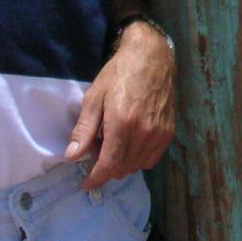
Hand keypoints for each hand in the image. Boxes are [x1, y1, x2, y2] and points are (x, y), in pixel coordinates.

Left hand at [66, 20, 175, 189]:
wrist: (151, 57)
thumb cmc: (119, 73)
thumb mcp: (94, 97)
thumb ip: (84, 130)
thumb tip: (72, 157)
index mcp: (123, 124)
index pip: (109, 165)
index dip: (96, 179)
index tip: (85, 183)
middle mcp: (144, 132)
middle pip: (123, 168)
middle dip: (106, 167)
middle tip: (97, 149)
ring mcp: (159, 134)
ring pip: (137, 166)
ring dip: (121, 163)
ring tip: (113, 143)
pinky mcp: (168, 132)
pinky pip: (151, 159)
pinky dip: (138, 158)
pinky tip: (130, 142)